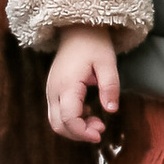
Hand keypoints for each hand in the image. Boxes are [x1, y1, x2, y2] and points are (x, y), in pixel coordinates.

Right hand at [45, 28, 120, 142]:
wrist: (77, 30)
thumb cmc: (94, 44)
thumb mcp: (107, 63)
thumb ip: (110, 87)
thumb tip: (112, 110)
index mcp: (67, 84)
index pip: (69, 118)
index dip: (83, 132)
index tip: (99, 134)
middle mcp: (54, 90)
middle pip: (58, 124)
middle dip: (79, 133)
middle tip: (100, 129)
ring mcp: (51, 90)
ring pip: (55, 121)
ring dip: (74, 128)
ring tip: (96, 122)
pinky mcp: (53, 90)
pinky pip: (56, 113)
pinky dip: (71, 120)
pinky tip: (88, 112)